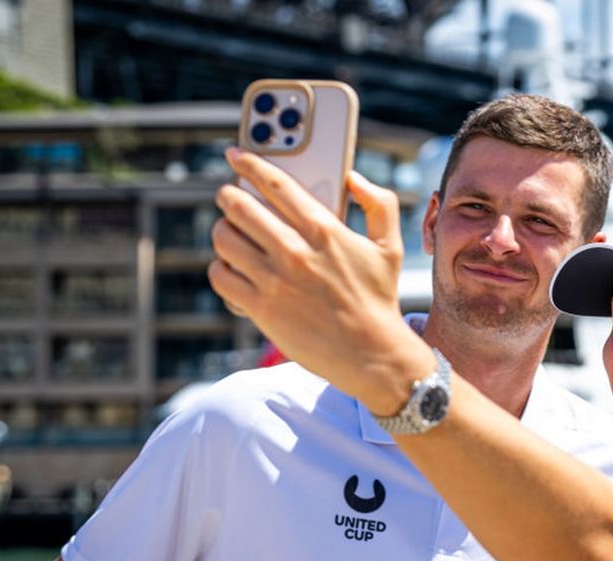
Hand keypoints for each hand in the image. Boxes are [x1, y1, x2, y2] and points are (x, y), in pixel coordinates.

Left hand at [208, 147, 432, 413]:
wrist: (371, 354)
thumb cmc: (379, 300)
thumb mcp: (390, 247)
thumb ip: (379, 204)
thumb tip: (354, 178)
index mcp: (324, 230)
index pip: (276, 184)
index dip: (250, 163)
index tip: (235, 155)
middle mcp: (295, 251)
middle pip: (239, 206)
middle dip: (229, 196)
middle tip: (229, 197)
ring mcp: (274, 281)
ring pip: (224, 239)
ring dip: (223, 231)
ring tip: (231, 233)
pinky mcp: (260, 309)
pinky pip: (221, 276)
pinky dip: (221, 268)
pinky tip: (233, 268)